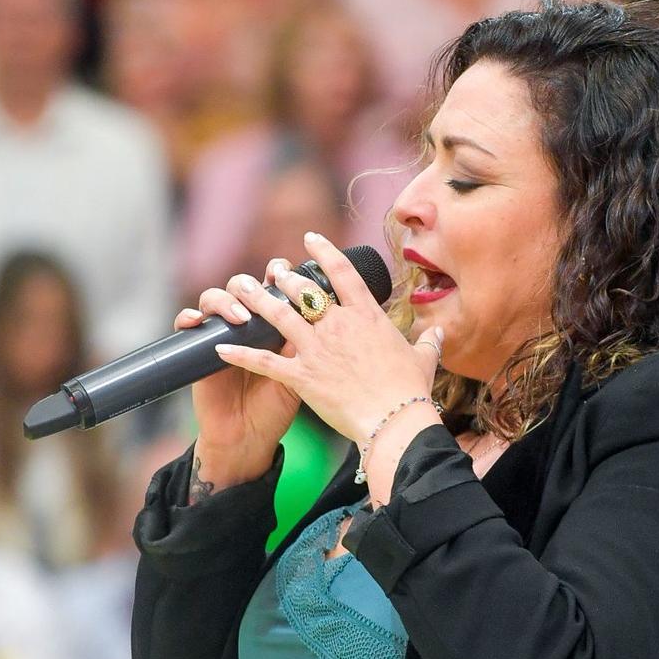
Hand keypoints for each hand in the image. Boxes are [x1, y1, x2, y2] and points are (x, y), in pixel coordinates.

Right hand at [175, 265, 304, 485]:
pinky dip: (188, 317)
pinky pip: (186, 324)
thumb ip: (305, 342)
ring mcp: (219, 334)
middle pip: (242, 285)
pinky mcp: (196, 349)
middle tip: (260, 291)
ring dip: (225, 301)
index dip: (276, 274)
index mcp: (272, 323)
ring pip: (214, 298)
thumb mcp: (299, 372)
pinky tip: (195, 320)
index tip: (283, 272)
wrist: (249, 436)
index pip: (271, 286)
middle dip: (250, 284)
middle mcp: (244, 324)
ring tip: (239, 317)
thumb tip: (318, 309)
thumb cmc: (276, 404)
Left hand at [215, 232, 444, 448]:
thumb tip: (438, 332)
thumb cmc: (411, 391)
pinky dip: (240, 354)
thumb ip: (429, 340)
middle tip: (273, 269)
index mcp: (366, 316)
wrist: (395, 420)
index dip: (324, 252)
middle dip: (285, 277)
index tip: (310, 239)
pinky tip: (220, 348)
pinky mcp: (302, 375)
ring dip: (257, 300)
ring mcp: (317, 349)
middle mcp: (338, 325)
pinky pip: (263, 361)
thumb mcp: (424, 359)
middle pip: (304, 290)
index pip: (342, 273)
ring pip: (279, 315)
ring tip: (240, 288)